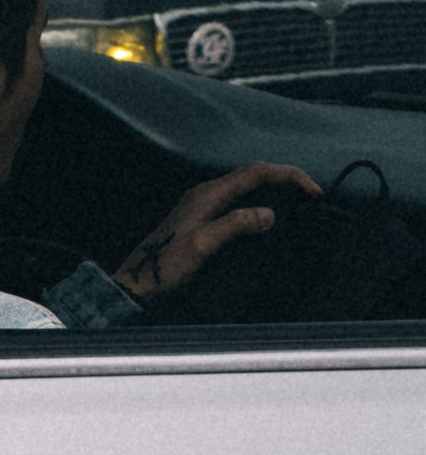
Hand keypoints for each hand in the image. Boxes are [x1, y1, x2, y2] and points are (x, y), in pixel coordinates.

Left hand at [111, 160, 322, 301]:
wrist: (139, 282)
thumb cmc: (167, 264)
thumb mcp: (203, 245)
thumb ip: (235, 225)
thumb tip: (270, 213)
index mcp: (208, 194)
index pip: (255, 172)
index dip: (288, 176)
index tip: (315, 192)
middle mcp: (207, 194)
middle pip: (253, 175)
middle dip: (285, 180)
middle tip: (314, 197)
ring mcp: (204, 205)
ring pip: (247, 188)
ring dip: (275, 190)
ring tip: (301, 205)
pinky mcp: (204, 218)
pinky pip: (239, 202)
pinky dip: (260, 204)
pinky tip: (271, 219)